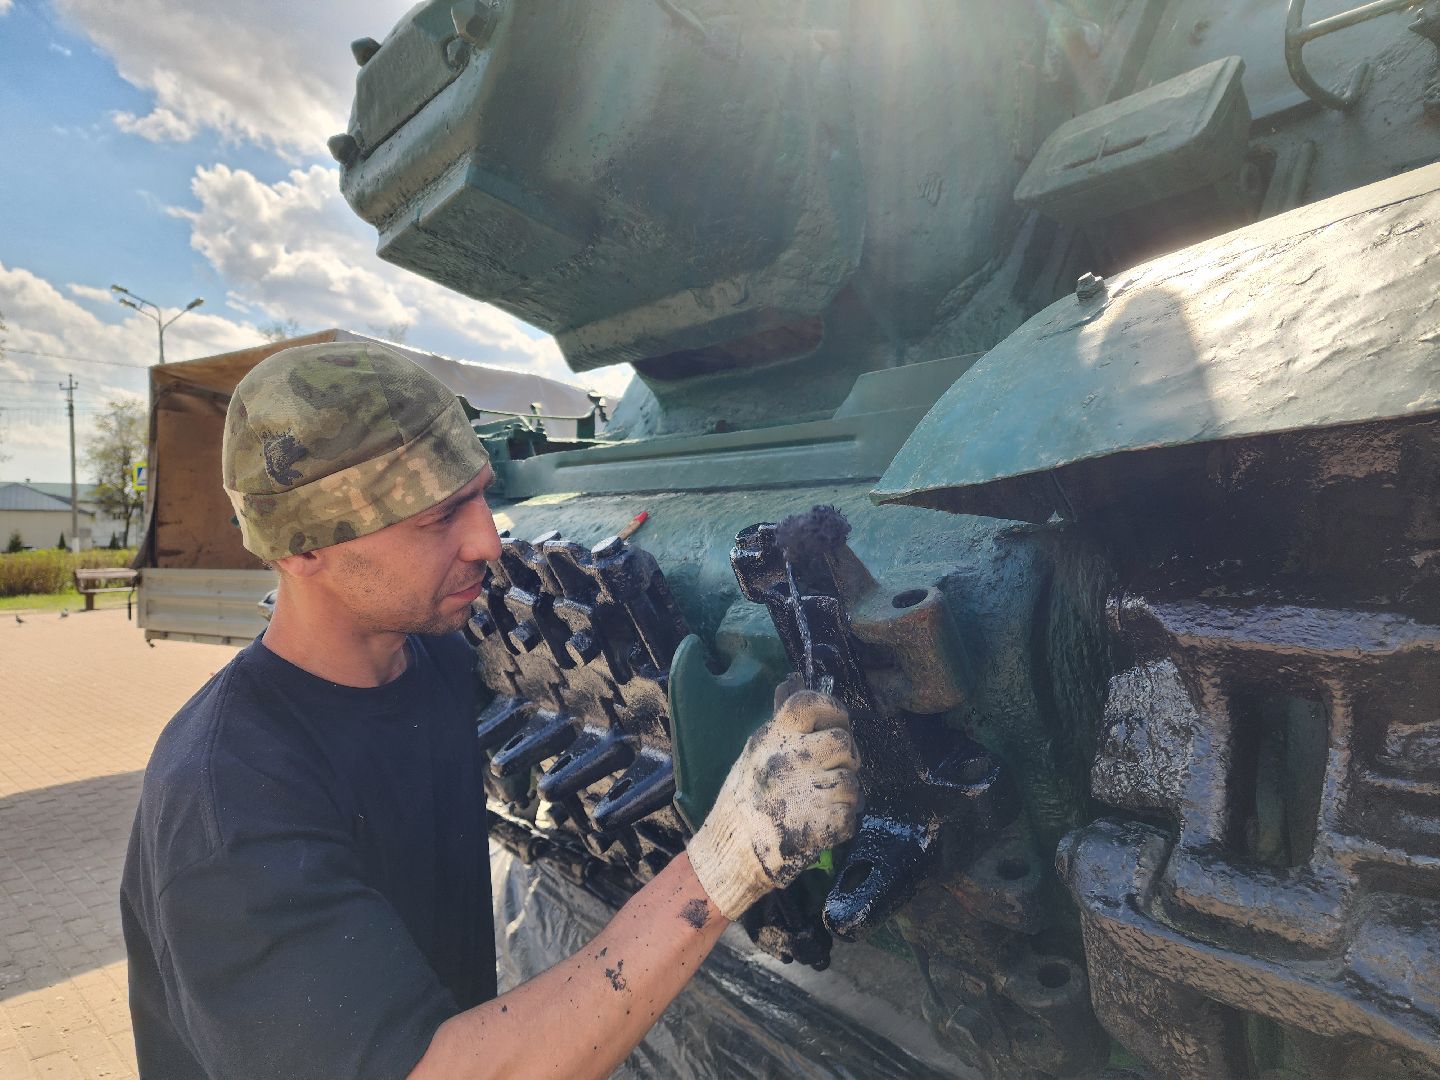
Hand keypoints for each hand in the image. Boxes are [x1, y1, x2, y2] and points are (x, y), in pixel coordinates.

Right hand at [686, 676, 861, 918]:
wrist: (730, 852)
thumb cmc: (743, 799)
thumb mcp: (756, 750)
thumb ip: (781, 719)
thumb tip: (793, 678)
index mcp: (773, 739)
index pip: (809, 703)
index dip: (832, 708)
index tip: (836, 723)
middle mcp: (790, 760)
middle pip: (843, 742)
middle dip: (846, 758)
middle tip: (832, 770)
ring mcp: (806, 793)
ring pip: (851, 782)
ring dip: (844, 795)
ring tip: (823, 802)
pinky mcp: (819, 826)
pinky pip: (850, 817)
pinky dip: (842, 824)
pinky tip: (823, 826)